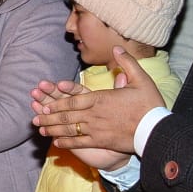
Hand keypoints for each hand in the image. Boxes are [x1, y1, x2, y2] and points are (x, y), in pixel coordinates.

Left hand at [31, 47, 161, 153]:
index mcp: (100, 98)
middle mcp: (94, 114)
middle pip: (66, 115)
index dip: (56, 101)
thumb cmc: (150, 105)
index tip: (44, 103)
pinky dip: (66, 143)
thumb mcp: (142, 79)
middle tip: (34, 118)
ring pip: (69, 129)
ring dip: (53, 129)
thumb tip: (117, 48)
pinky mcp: (101, 141)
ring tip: (40, 130)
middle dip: (48, 116)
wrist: (157, 130)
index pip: (72, 100)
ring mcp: (96, 129)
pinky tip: (56, 143)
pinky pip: (79, 142)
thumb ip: (128, 63)